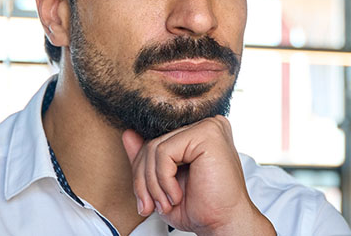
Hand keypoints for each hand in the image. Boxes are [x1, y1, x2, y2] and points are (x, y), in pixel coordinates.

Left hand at [121, 116, 275, 235]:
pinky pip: (164, 152)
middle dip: (143, 181)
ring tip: (166, 204)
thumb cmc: (200, 207)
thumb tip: (127, 134)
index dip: (142, 172)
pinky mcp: (207, 133)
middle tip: (150, 207)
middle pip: (151, 144)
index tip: (145, 201)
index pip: (154, 142)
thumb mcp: (162, 183)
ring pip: (155, 148)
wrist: (223, 225)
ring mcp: (208, 126)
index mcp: (197, 134)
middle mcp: (205, 126)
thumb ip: (146, 159)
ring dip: (153, 184)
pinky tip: (176, 195)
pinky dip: (163, 180)